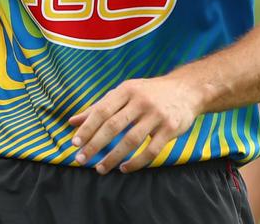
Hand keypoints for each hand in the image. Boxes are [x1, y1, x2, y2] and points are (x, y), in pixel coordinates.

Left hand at [68, 75, 201, 173]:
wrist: (187, 90)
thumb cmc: (149, 93)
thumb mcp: (124, 93)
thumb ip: (99, 107)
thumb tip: (72, 122)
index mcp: (126, 90)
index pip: (102, 110)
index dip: (87, 128)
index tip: (75, 144)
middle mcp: (141, 101)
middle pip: (113, 126)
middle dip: (95, 145)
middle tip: (81, 160)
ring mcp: (156, 115)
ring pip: (131, 140)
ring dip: (113, 157)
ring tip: (100, 168)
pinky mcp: (170, 128)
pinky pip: (151, 150)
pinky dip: (136, 162)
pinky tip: (124, 168)